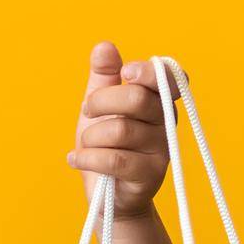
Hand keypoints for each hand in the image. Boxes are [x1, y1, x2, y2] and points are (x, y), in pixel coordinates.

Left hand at [65, 41, 183, 219]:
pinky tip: (75, 159)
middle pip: (137, 99)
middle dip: (100, 102)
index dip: (148, 71)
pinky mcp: (150, 174)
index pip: (168, 77)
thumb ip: (103, 78)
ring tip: (84, 145)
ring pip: (119, 130)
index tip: (125, 74)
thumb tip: (104, 46)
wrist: (108, 197)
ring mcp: (162, 149)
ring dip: (90, 137)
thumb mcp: (99, 108)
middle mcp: (166, 122)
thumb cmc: (105, 145)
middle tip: (87, 111)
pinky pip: (113, 159)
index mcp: (158, 101)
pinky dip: (86, 158)